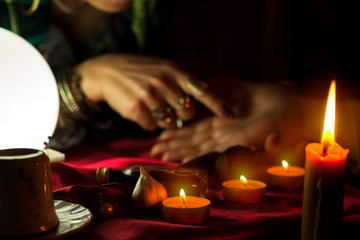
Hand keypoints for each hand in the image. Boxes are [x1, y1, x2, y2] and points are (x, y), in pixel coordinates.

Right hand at [75, 54, 232, 129]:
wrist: (107, 72)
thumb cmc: (141, 71)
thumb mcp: (164, 67)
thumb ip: (185, 79)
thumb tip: (207, 93)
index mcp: (175, 71)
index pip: (202, 90)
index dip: (218, 104)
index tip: (232, 115)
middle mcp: (164, 82)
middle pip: (188, 114)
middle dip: (182, 115)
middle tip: (169, 105)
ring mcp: (150, 96)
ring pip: (170, 123)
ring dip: (164, 120)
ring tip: (152, 105)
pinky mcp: (137, 109)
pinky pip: (152, 127)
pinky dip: (148, 122)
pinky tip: (140, 108)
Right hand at [150, 78, 322, 163]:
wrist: (294, 110)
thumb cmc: (272, 101)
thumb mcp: (241, 89)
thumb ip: (223, 87)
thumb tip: (205, 80)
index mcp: (222, 120)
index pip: (195, 127)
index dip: (177, 132)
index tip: (159, 135)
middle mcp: (222, 132)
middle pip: (192, 140)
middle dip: (171, 146)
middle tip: (151, 152)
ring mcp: (228, 138)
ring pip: (197, 146)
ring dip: (178, 152)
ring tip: (159, 155)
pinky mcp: (237, 140)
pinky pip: (212, 147)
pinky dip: (195, 154)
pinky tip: (182, 159)